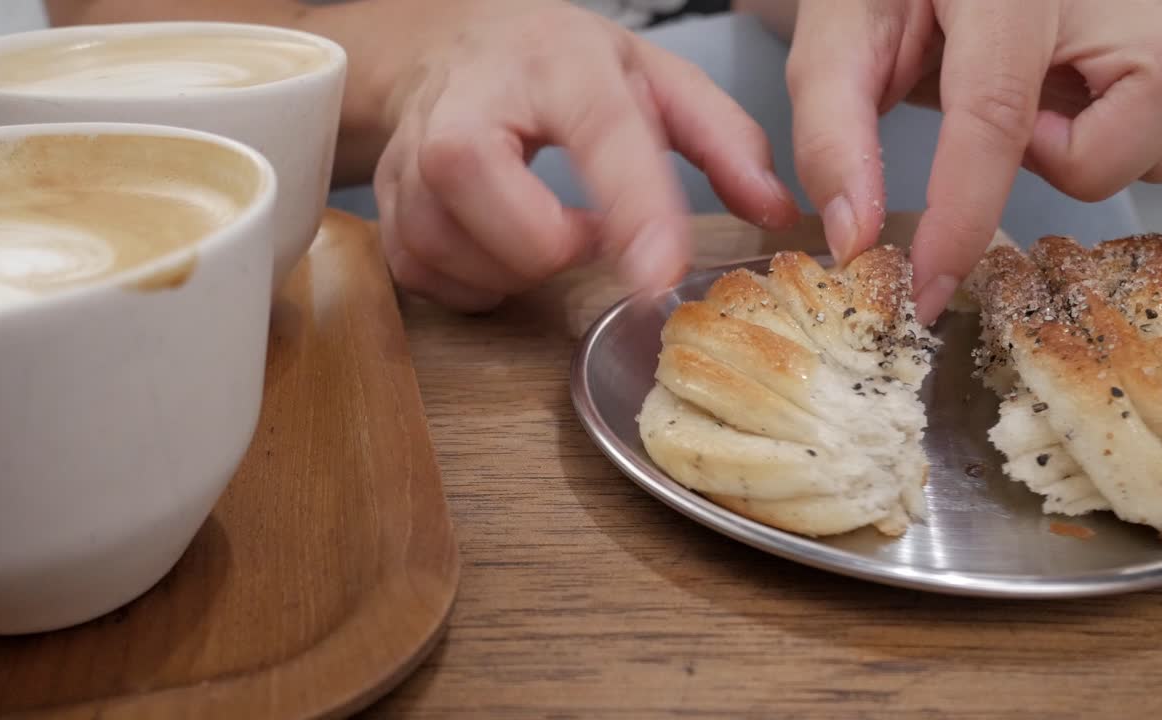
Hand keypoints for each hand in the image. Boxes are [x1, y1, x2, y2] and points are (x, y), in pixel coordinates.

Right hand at [374, 0, 798, 310]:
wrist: (447, 50)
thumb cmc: (554, 68)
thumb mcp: (650, 76)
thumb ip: (723, 138)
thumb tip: (774, 208)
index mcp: (553, 61)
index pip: (599, 135)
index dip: (634, 209)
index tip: (662, 273)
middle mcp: (467, 105)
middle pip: (506, 216)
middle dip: (556, 246)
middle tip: (580, 226)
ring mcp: (411, 160)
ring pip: (464, 258)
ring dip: (519, 267)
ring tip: (539, 223)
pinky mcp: (387, 208)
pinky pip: (434, 280)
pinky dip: (480, 278)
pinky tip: (497, 240)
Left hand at [786, 0, 1161, 323]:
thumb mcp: (838, 44)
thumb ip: (831, 136)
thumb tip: (855, 240)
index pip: (996, 116)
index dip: (959, 218)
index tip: (926, 290)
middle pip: (1113, 144)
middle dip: (1054, 166)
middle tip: (1013, 125)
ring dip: (1099, 157)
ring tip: (1049, 109)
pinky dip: (1147, 149)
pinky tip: (1093, 114)